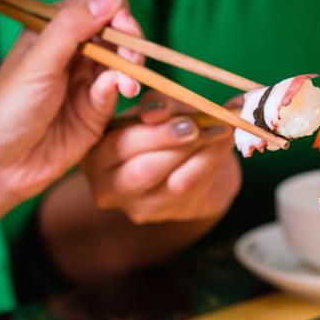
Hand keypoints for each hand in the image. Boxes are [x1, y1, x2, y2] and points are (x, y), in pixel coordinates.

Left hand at [0, 0, 143, 203]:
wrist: (3, 165)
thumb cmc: (8, 110)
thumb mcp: (38, 63)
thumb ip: (71, 28)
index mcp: (54, 29)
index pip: (99, 3)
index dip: (116, 11)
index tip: (121, 27)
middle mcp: (74, 51)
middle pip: (119, 30)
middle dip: (131, 41)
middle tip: (131, 61)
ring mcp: (88, 80)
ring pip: (125, 60)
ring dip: (132, 67)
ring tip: (128, 85)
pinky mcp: (98, 109)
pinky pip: (119, 89)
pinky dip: (123, 88)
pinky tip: (119, 94)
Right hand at [80, 91, 241, 223]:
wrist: (188, 162)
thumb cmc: (164, 129)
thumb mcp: (155, 110)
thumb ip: (157, 106)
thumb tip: (157, 111)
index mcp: (95, 153)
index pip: (117, 144)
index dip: (148, 129)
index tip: (172, 112)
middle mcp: (108, 186)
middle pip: (143, 169)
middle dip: (173, 142)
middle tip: (198, 123)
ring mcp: (137, 206)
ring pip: (173, 183)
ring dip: (202, 152)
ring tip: (221, 128)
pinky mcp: (167, 214)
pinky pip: (194, 188)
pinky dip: (213, 161)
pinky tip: (224, 142)